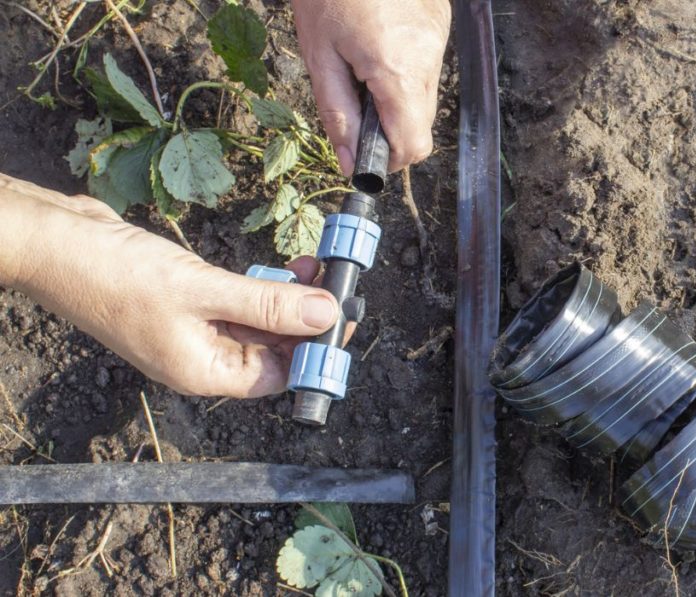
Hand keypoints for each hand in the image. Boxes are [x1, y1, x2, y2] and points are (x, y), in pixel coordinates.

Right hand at [0, 174, 338, 397]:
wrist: (56, 244)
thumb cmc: (116, 275)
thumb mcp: (203, 290)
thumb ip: (267, 304)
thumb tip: (325, 315)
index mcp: (204, 371)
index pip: (277, 375)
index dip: (314, 351)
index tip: (343, 318)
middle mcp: (201, 357)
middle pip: (271, 349)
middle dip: (306, 320)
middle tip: (338, 285)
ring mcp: (192, 329)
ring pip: (257, 322)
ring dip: (287, 298)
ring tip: (315, 268)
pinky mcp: (186, 301)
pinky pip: (236, 302)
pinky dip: (261, 287)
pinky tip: (285, 267)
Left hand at [292, 0, 450, 173]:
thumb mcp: (318, 55)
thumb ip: (337, 113)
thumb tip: (349, 162)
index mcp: (396, 71)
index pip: (413, 145)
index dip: (389, 159)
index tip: (365, 152)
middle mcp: (428, 59)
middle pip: (422, 125)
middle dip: (391, 128)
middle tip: (357, 103)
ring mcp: (440, 39)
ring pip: (427, 96)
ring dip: (399, 97)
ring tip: (366, 65)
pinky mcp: (442, 22)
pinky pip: (430, 65)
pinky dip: (408, 69)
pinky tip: (382, 42)